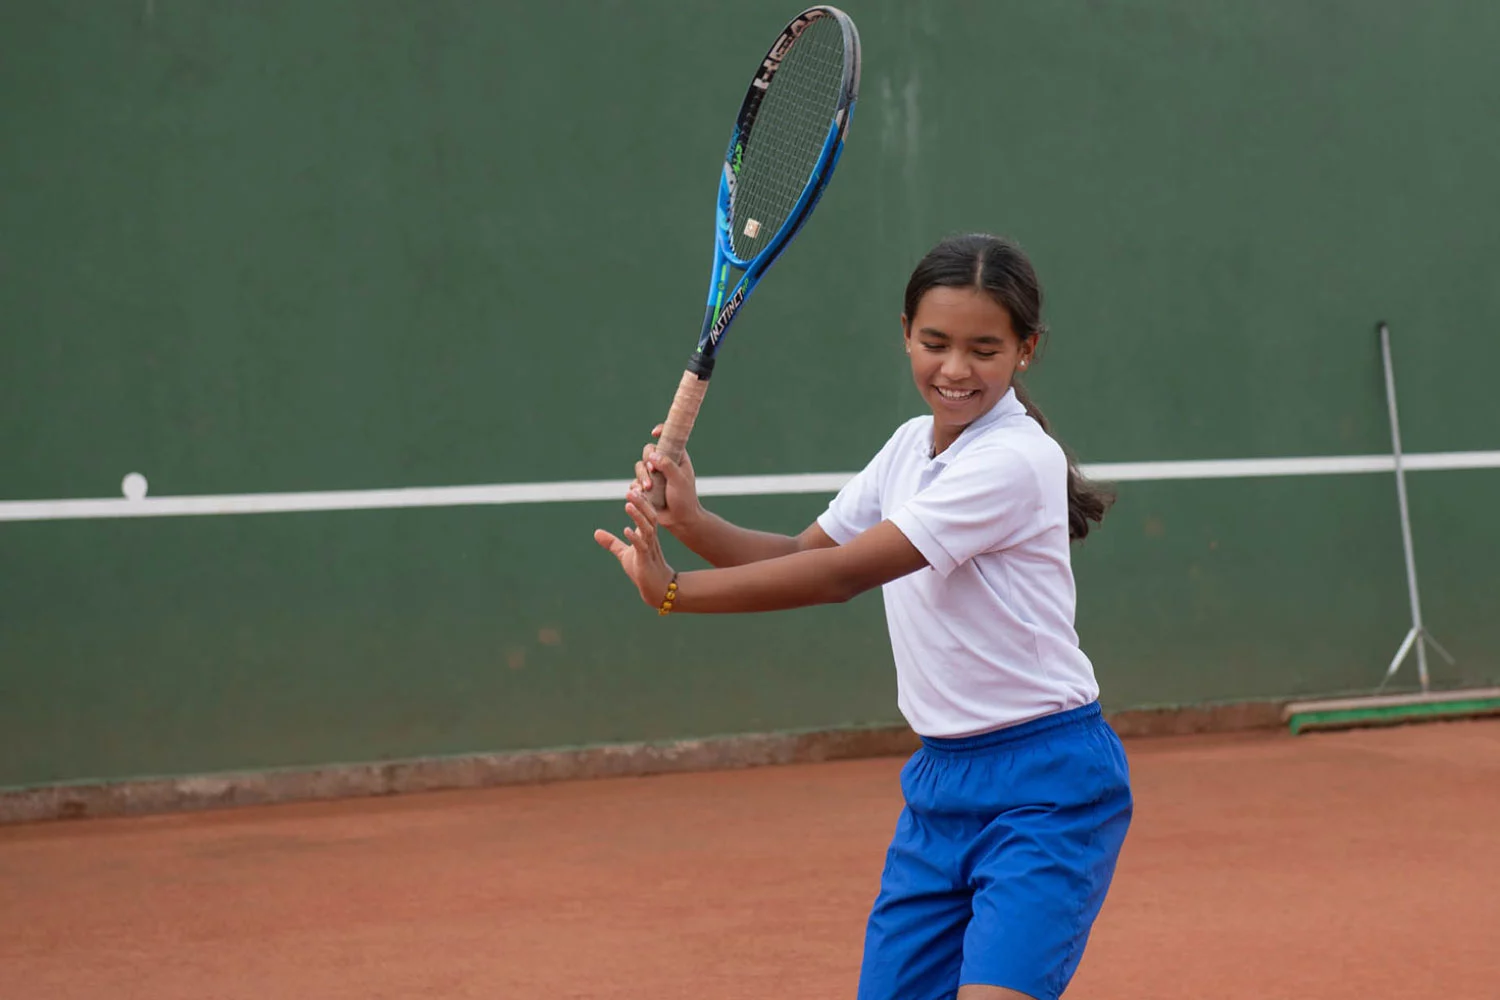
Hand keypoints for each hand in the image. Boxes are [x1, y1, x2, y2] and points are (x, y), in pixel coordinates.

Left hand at [593, 486, 677, 608]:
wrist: (656, 588)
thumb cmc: (643, 569)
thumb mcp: (624, 553)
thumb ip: (612, 542)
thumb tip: (596, 533)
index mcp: (646, 535)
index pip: (646, 514)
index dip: (641, 502)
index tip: (633, 488)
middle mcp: (650, 539)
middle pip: (649, 516)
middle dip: (641, 504)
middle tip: (631, 490)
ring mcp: (649, 549)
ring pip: (646, 528)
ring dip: (637, 516)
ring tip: (628, 505)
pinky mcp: (645, 560)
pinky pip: (641, 546)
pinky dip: (634, 537)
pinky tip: (626, 530)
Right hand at [634, 425, 702, 531]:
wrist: (680, 520)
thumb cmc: (685, 498)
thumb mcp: (679, 479)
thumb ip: (668, 465)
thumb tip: (653, 454)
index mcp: (677, 457)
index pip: (668, 438)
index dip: (661, 431)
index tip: (654, 433)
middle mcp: (664, 463)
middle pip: (648, 451)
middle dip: (647, 461)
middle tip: (653, 471)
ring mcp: (654, 475)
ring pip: (639, 466)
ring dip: (641, 476)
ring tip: (648, 488)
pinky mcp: (645, 487)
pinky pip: (634, 482)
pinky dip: (636, 487)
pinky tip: (641, 494)